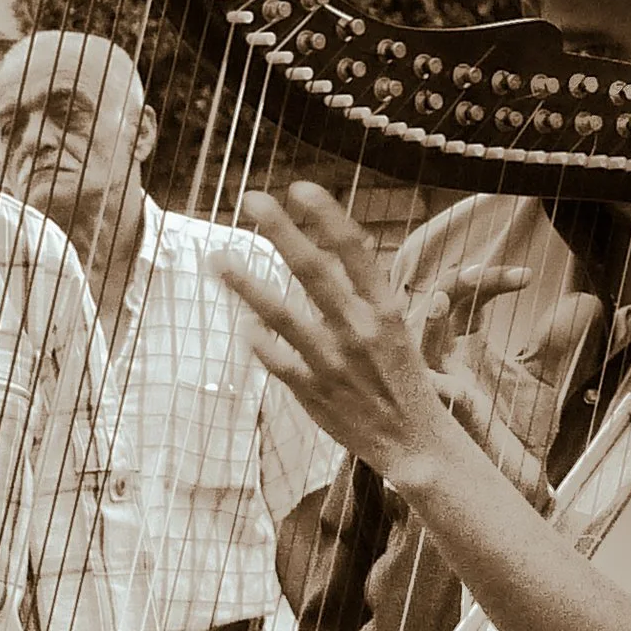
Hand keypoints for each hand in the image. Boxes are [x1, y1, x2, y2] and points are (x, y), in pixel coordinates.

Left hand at [215, 184, 458, 479]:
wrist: (414, 443)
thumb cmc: (404, 380)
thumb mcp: (398, 330)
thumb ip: (365, 295)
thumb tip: (334, 254)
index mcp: (386, 309)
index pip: (355, 250)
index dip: (327, 216)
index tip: (300, 187)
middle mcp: (358, 330)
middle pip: (313, 270)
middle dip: (281, 231)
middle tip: (252, 199)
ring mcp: (332, 361)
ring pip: (281, 314)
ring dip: (246, 284)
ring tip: (217, 258)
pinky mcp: (313, 392)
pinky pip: (275, 360)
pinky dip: (257, 341)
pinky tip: (244, 325)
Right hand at [398, 251, 603, 510]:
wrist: (526, 479)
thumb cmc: (522, 430)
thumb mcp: (543, 374)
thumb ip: (556, 337)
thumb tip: (585, 301)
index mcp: (465, 345)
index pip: (466, 295)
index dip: (490, 277)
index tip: (527, 277)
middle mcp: (446, 361)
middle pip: (431, 307)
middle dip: (451, 285)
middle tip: (480, 276)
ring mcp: (440, 386)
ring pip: (413, 342)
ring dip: (425, 320)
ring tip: (446, 299)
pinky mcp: (445, 415)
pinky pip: (425, 388)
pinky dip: (427, 372)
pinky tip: (443, 358)